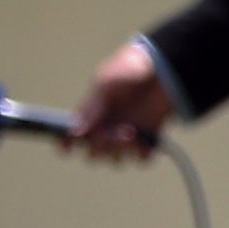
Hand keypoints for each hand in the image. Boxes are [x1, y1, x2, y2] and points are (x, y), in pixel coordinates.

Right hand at [65, 43, 170, 165]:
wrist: (162, 69)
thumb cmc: (129, 71)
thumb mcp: (105, 84)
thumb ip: (90, 108)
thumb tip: (75, 133)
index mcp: (90, 114)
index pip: (72, 135)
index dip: (66, 145)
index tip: (68, 149)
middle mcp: (106, 127)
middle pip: (94, 153)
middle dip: (98, 148)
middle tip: (107, 134)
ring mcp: (127, 134)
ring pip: (115, 157)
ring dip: (119, 150)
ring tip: (128, 133)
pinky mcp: (149, 138)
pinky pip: (142, 158)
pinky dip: (141, 153)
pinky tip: (142, 140)